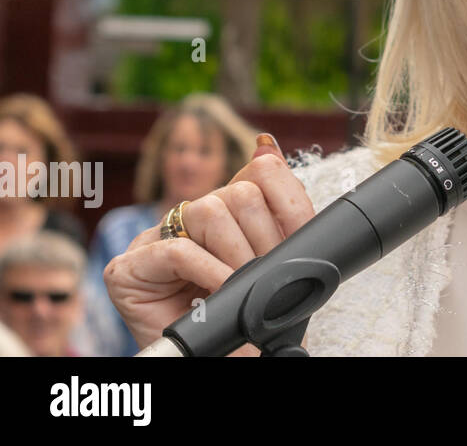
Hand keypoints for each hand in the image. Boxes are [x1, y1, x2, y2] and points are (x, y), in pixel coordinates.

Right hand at [104, 135, 315, 356]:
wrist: (227, 362)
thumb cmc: (250, 318)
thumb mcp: (281, 260)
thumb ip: (279, 204)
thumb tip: (267, 145)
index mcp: (229, 211)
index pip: (261, 172)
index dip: (286, 202)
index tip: (296, 238)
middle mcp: (191, 218)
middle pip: (240, 193)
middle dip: (265, 240)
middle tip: (265, 275)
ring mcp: (156, 240)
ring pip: (209, 212)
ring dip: (237, 257)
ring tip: (239, 287)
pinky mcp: (128, 269)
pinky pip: (177, 249)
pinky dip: (208, 271)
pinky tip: (217, 292)